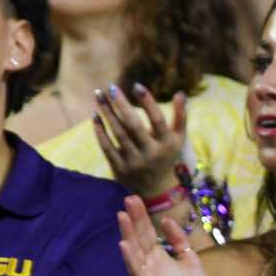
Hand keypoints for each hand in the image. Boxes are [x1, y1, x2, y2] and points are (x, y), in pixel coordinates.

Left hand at [94, 83, 187, 198]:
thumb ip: (180, 116)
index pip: (157, 119)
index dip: (148, 102)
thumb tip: (180, 93)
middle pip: (133, 125)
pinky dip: (100, 130)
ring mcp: (135, 161)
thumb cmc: (167, 156)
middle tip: (111, 87)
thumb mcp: (178, 139)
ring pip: (118, 133)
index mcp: (167, 143)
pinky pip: (107, 146)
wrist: (157, 190)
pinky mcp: (120, 168)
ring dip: (107, 113)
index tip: (136, 85)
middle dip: (121, 105)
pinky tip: (95, 115)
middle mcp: (151, 153)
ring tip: (98, 95)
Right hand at [115, 195, 215, 275]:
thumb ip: (181, 242)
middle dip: (134, 219)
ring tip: (122, 216)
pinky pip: (137, 274)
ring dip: (127, 235)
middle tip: (128, 199)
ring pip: (134, 253)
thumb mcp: (191, 261)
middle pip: (139, 238)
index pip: (147, 233)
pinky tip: (124, 246)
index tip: (135, 198)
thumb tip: (167, 221)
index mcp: (160, 259)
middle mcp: (150, 266)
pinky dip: (130, 260)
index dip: (142, 216)